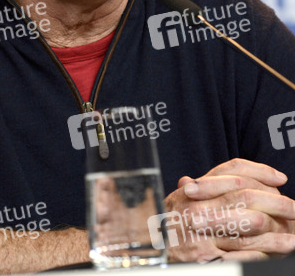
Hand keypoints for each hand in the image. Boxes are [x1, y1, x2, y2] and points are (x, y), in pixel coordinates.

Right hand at [164, 158, 294, 262]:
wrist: (152, 254)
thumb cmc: (168, 225)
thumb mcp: (178, 199)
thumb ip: (200, 186)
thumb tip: (227, 173)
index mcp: (192, 191)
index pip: (230, 172)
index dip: (258, 172)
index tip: (279, 178)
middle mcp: (197, 209)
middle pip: (243, 198)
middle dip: (274, 202)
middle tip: (293, 206)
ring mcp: (202, 235)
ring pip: (247, 229)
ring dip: (276, 233)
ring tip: (294, 235)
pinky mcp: (207, 260)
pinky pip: (241, 255)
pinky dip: (264, 254)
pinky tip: (279, 251)